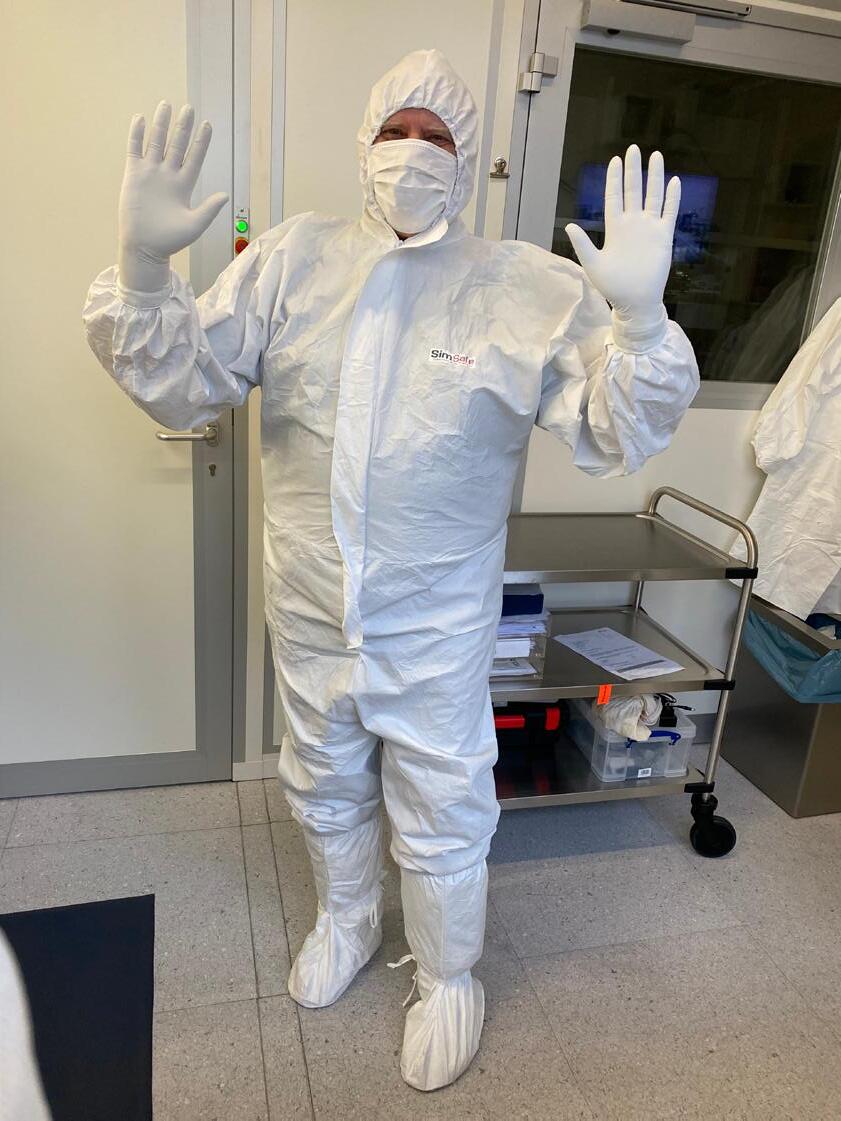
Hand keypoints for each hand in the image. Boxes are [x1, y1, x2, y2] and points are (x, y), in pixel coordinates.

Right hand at [118, 101, 228, 293]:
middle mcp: (168, 175)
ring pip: (157, 142)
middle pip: (177, 144)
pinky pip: (135, 149)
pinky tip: (141, 119)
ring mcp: (150, 173)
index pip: (195, 157)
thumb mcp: (194, 225)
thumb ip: (209, 209)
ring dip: (161, 124)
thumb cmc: (170, 240)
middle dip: (183, 127)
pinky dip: (137, 134)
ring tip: (166, 105)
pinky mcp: (133, 175)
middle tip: (189, 108)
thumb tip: (226, 195)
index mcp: (184, 185)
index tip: (208, 125)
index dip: (201, 142)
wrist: (145, 247)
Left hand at [565, 145, 679, 321]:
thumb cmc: (612, 287)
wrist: (635, 302)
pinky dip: (672, 198)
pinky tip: (674, 182)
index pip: (614, 196)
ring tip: (655, 156)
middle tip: (633, 149)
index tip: (615, 160)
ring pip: (652, 196)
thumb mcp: (593, 264)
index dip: (614, 179)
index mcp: (614, 228)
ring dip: (654, 177)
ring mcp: (648, 228)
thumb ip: (583, 244)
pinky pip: (669, 213)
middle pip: (633, 190)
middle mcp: (632, 224)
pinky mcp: (663, 236)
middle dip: (633, 169)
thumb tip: (571, 225)